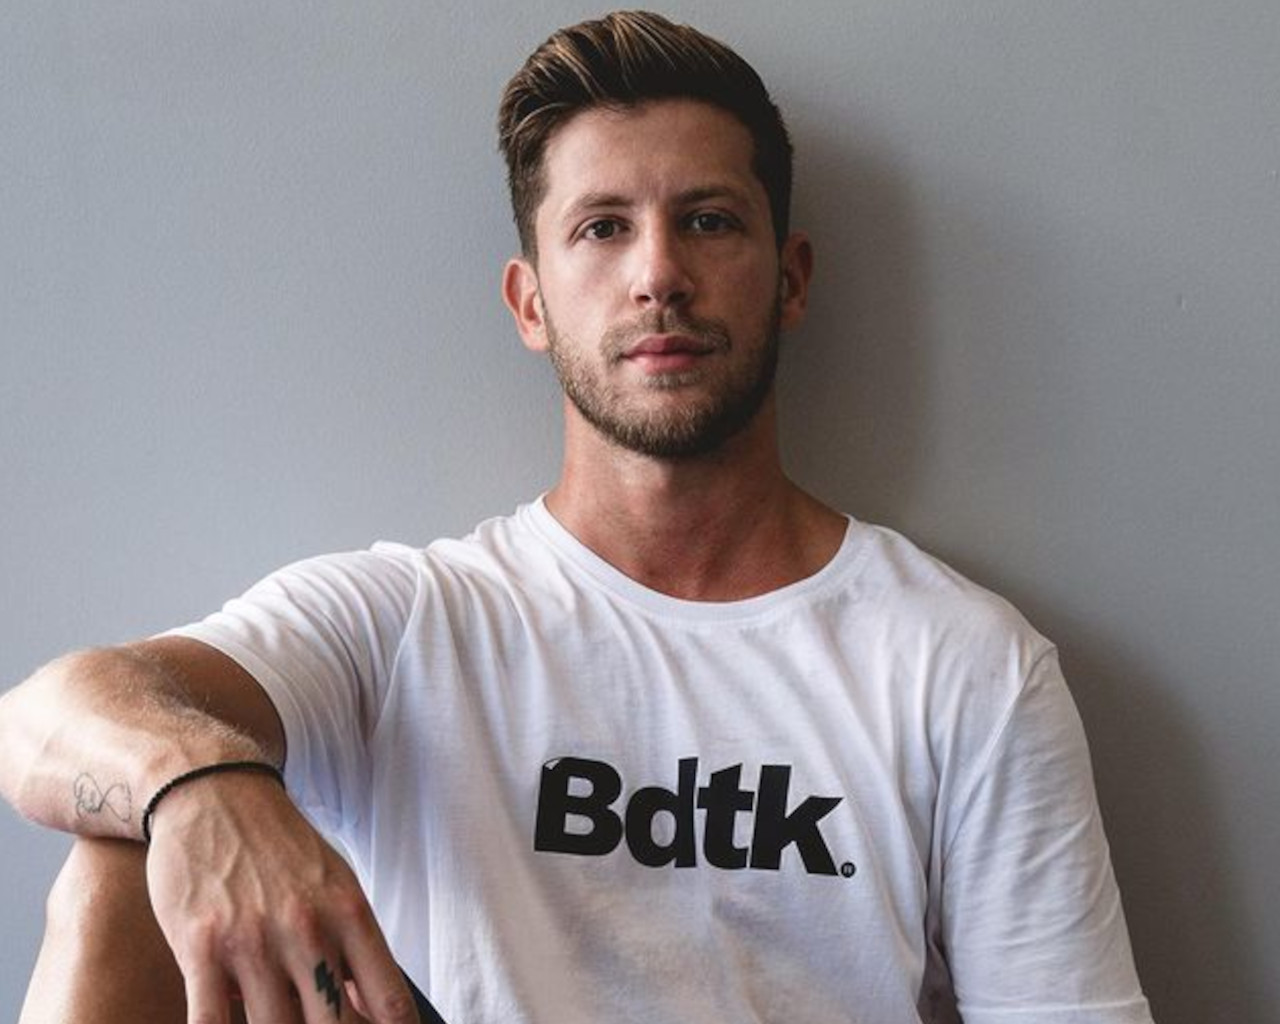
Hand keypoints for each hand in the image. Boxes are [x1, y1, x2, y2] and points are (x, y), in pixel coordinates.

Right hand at [144, 770, 418, 1023]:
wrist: (214, 792)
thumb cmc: (278, 846)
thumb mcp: (334, 883)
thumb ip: (352, 945)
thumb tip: (373, 1009)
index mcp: (349, 914)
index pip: (389, 1000)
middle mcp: (308, 930)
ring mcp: (254, 941)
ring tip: (278, 1022)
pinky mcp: (201, 948)